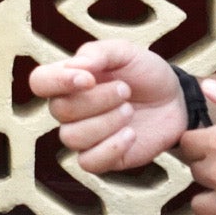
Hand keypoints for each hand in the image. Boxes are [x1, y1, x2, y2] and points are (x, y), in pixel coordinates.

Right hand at [27, 39, 187, 172]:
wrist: (176, 100)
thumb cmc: (145, 73)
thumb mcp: (125, 52)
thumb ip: (98, 53)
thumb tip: (74, 65)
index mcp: (68, 80)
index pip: (39, 82)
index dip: (58, 82)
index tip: (89, 79)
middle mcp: (70, 109)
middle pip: (59, 111)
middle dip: (97, 100)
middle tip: (126, 90)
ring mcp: (85, 135)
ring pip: (71, 137)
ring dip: (105, 123)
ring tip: (130, 111)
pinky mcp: (103, 157)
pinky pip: (88, 162)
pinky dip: (110, 149)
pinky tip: (130, 135)